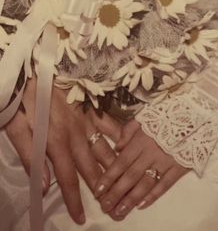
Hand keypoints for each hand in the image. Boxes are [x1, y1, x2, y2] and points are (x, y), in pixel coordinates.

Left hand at [5, 76, 121, 223]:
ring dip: (114, 168)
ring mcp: (88, 123)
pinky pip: (111, 125)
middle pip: (91, 168)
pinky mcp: (93, 111)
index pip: (67, 178)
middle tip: (111, 204)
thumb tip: (45, 185)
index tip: (81, 217)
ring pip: (105, 150)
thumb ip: (31, 157)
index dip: (74, 199)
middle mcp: (76, 137)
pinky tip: (128, 146)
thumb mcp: (17, 130)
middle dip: (101, 188)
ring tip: (124, 183)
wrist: (34, 72)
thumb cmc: (24, 102)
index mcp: (56, 143)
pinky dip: (120, 136)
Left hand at [94, 120, 188, 219]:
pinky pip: (165, 185)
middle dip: (116, 192)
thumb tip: (117, 148)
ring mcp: (165, 162)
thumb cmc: (164, 116)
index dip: (109, 177)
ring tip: (119, 211)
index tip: (98, 190)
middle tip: (105, 207)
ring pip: (146, 184)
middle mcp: (151, 154)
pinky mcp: (179, 168)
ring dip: (132, 199)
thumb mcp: (142, 118)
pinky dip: (153, 196)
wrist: (193, 116)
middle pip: (131, 176)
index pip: (121, 162)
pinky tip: (142, 205)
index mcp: (141, 141)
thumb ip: (127, 131)